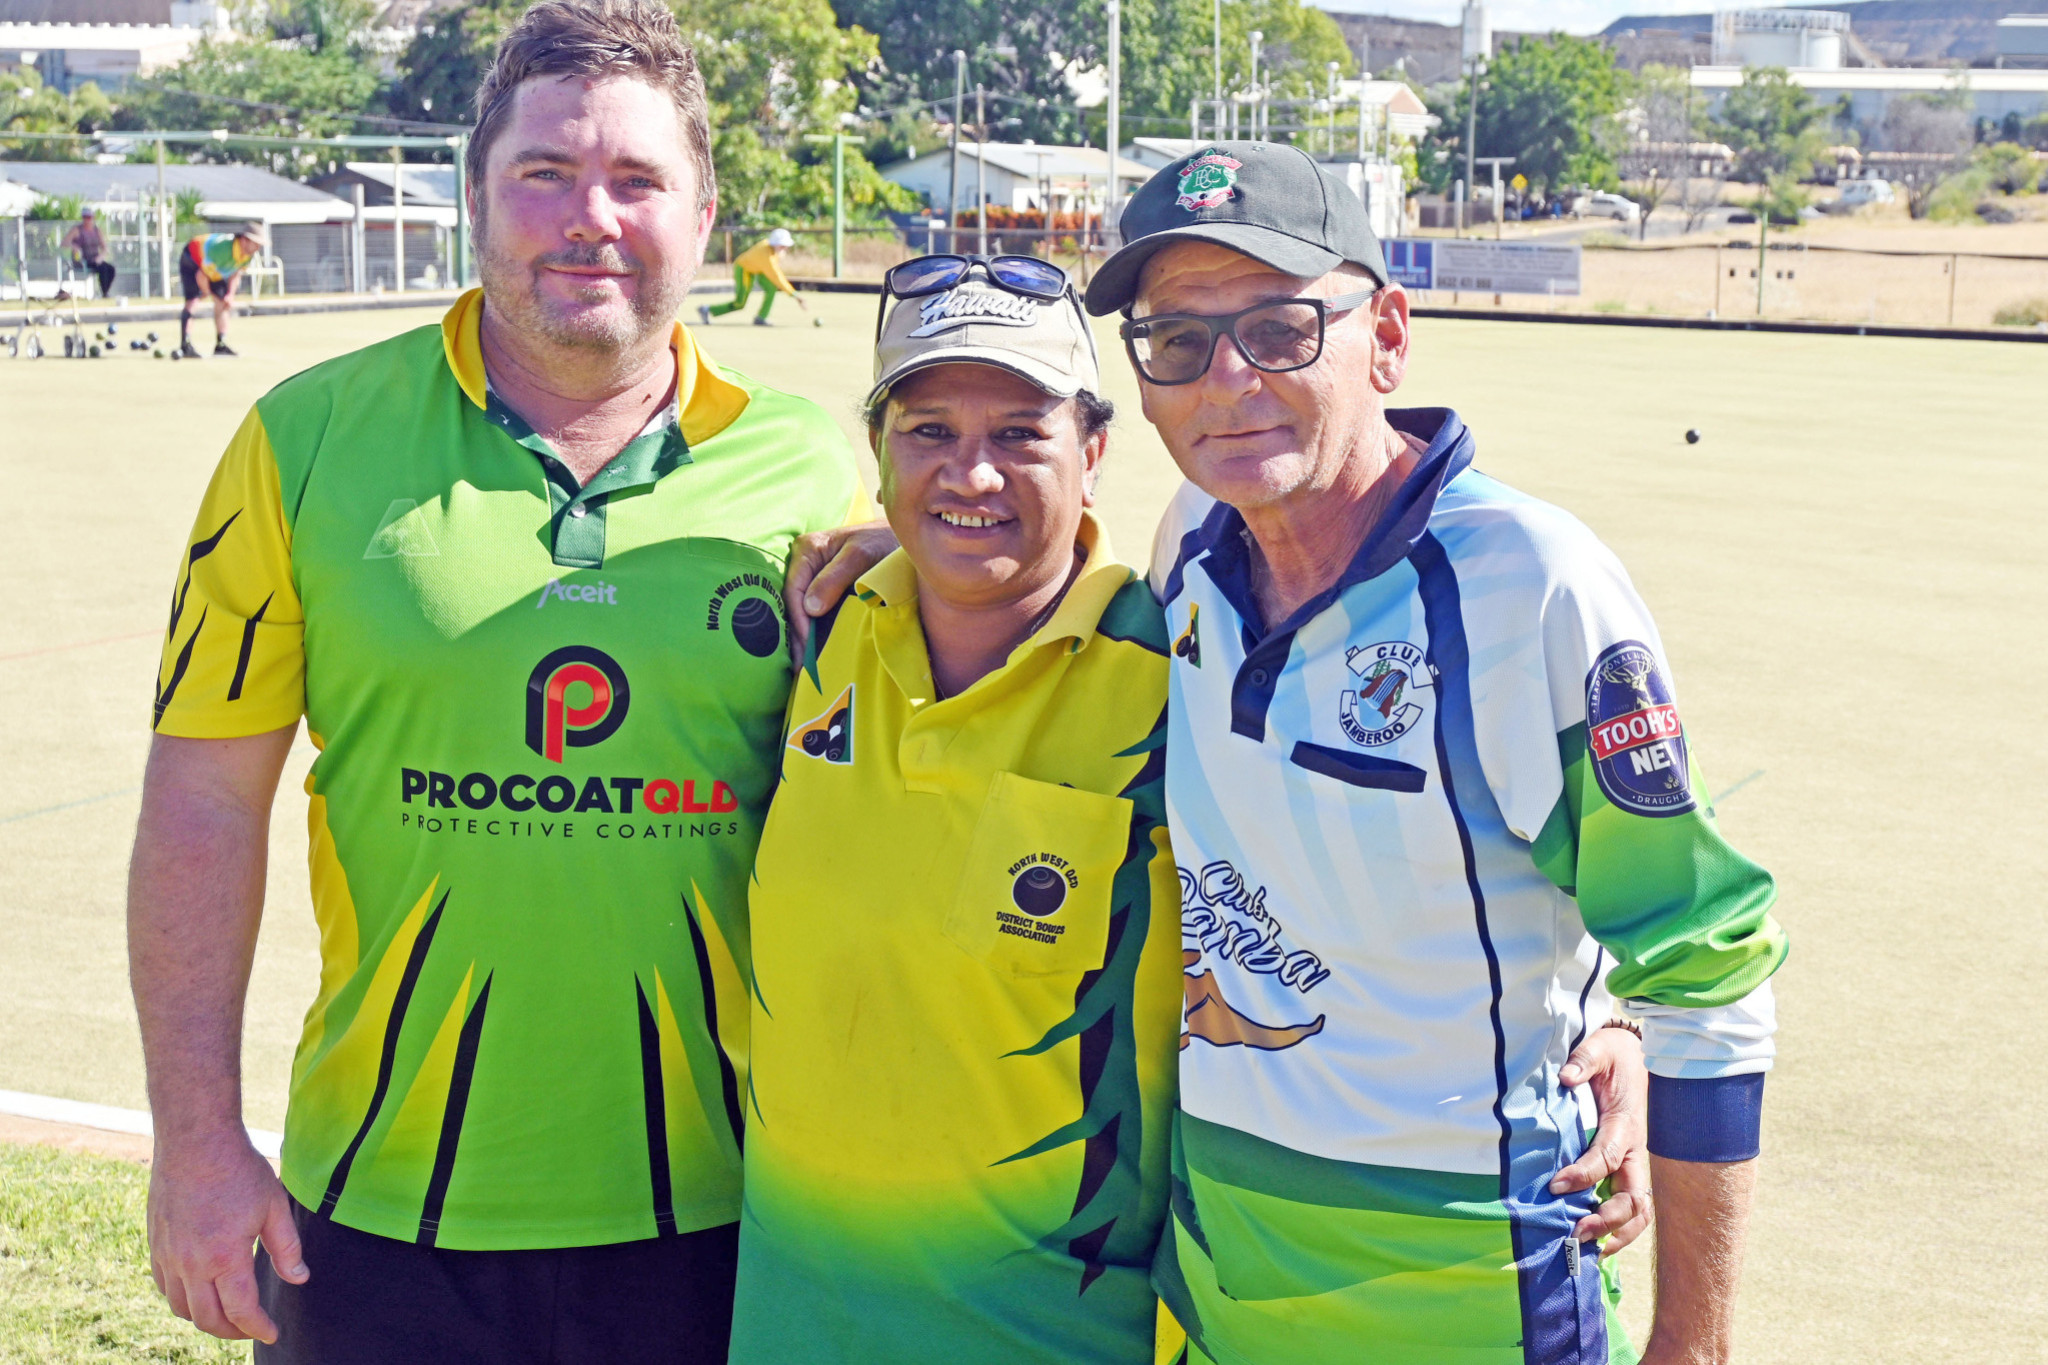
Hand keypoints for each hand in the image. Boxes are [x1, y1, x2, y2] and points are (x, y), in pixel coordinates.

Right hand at [147, 1131, 307, 1342]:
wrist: (195, 1141)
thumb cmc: (239, 1170)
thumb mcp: (274, 1206)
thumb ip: (287, 1248)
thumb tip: (299, 1279)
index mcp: (224, 1257)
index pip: (241, 1311)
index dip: (258, 1328)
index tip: (272, 1333)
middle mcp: (191, 1264)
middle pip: (208, 1319)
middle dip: (232, 1331)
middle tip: (251, 1328)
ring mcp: (168, 1256)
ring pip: (181, 1308)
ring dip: (205, 1318)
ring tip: (228, 1314)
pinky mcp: (155, 1245)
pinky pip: (165, 1288)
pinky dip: (182, 1299)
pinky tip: (200, 1292)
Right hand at [782, 520, 897, 664]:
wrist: (906, 540)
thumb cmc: (884, 542)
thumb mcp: (860, 555)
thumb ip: (834, 577)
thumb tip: (810, 608)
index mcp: (807, 550)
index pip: (794, 590)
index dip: (798, 620)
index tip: (806, 646)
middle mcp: (806, 564)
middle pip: (794, 604)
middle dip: (797, 636)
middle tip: (801, 667)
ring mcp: (815, 579)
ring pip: (803, 613)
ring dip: (804, 639)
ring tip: (806, 668)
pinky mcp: (827, 592)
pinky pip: (817, 615)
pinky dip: (817, 634)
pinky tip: (817, 655)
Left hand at [1552, 1025, 1652, 1256]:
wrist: (1636, 1056)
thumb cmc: (1614, 1055)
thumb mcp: (1599, 1049)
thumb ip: (1584, 1061)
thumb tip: (1567, 1077)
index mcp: (1625, 1124)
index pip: (1607, 1157)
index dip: (1583, 1175)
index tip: (1556, 1186)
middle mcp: (1634, 1150)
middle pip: (1634, 1198)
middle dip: (1607, 1219)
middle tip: (1575, 1232)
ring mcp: (1634, 1163)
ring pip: (1639, 1210)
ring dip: (1617, 1233)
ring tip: (1589, 1250)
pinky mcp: (1628, 1169)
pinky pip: (1632, 1206)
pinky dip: (1619, 1229)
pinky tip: (1598, 1244)